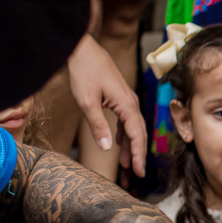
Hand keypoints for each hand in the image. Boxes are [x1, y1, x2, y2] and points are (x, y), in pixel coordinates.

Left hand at [67, 33, 146, 176]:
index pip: (137, 135)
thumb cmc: (84, 72)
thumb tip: (108, 148)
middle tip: (136, 173)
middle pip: (139, 132)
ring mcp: (126, 98)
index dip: (139, 155)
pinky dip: (124, 133)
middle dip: (138, 154)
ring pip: (133, 126)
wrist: (82, 49)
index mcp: (126, 104)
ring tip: (126, 163)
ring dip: (130, 145)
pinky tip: (118, 142)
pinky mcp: (118, 95)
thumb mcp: (87, 102)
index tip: (139, 172)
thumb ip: (98, 126)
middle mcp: (130, 102)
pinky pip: (126, 119)